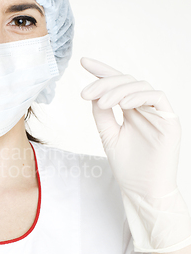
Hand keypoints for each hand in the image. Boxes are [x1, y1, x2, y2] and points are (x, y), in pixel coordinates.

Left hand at [80, 57, 180, 199]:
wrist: (143, 191)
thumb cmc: (127, 167)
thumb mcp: (108, 136)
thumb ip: (101, 114)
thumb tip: (93, 93)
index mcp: (130, 111)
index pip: (117, 84)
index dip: (102, 71)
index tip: (83, 62)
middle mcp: (144, 108)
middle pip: (126, 82)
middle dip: (104, 82)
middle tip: (85, 93)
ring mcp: (157, 113)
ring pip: (140, 86)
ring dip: (118, 90)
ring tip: (102, 103)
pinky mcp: (169, 121)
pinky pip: (157, 98)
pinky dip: (138, 96)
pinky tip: (122, 104)